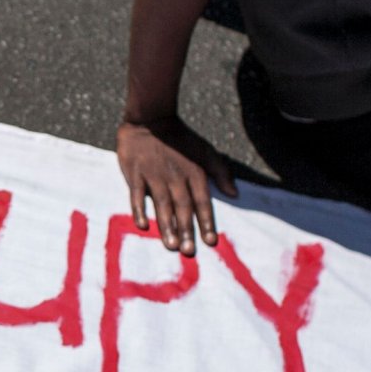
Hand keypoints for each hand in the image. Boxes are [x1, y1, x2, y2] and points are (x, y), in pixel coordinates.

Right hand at [117, 115, 238, 253]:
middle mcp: (175, 177)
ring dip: (166, 226)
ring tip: (171, 245)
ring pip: (162, 205)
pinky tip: (142, 226)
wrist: (151, 119)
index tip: (210, 242)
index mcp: (194, 173)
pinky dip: (139, 210)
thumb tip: (235, 193)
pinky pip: (137, 195)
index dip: (206, 222)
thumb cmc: (181, 138)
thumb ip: (221, 172)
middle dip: (186, 230)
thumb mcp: (206, 151)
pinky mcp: (135, 174)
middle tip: (189, 252)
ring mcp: (154, 176)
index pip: (202, 202)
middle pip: (182, 207)